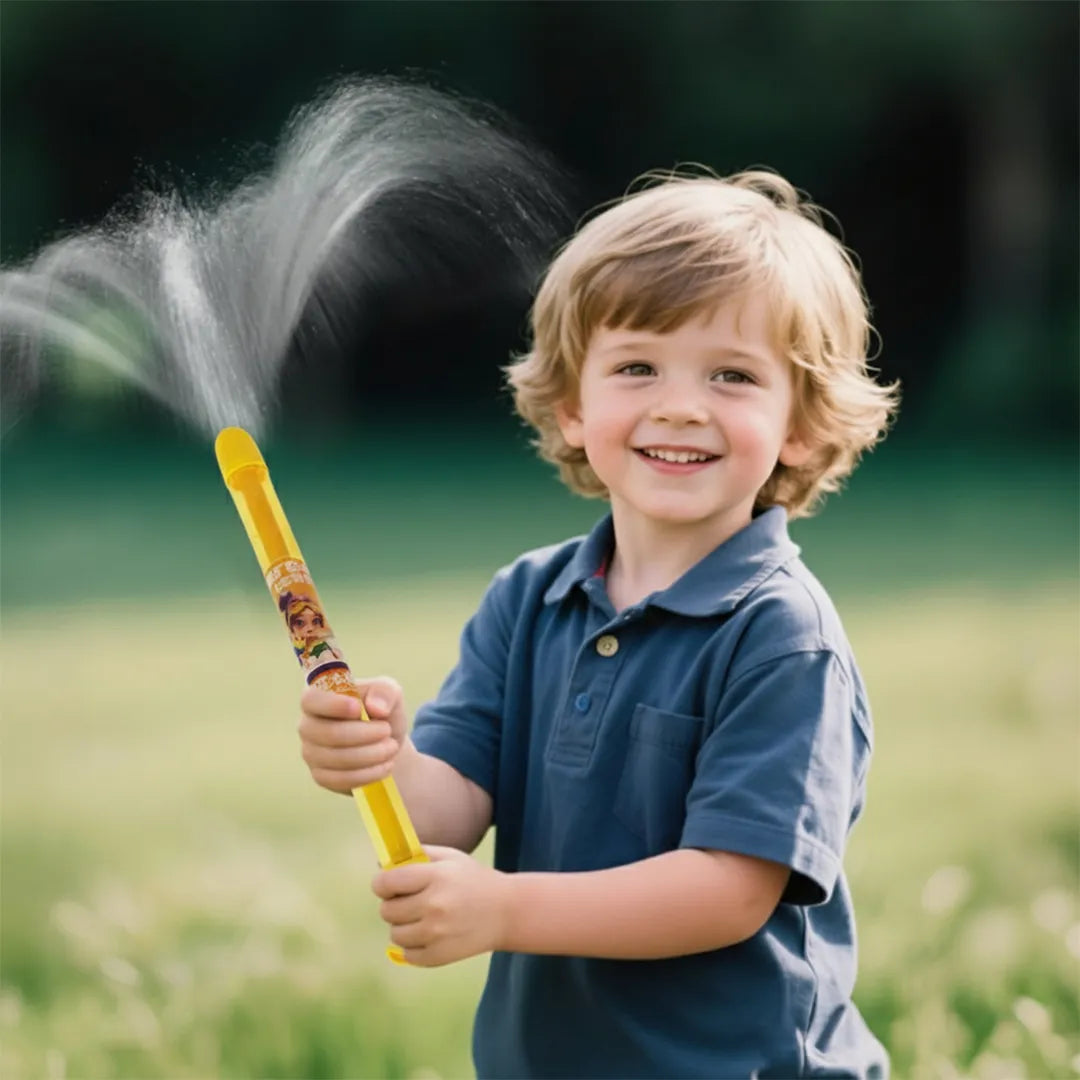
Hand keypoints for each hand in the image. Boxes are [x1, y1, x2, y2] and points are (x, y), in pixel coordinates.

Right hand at [299, 675, 408, 793]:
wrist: (387, 742)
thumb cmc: (382, 711)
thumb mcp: (389, 692)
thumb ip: (384, 691)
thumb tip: (376, 707)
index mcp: (317, 698)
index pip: (311, 699)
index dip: (333, 705)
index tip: (358, 709)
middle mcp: (308, 725)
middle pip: (329, 733)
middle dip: (364, 734)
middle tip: (388, 731)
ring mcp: (311, 753)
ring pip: (337, 758)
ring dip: (371, 754)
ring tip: (392, 747)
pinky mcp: (321, 776)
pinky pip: (341, 779)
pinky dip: (368, 774)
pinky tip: (385, 766)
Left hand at [372, 846, 510, 966]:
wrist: (506, 912)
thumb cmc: (474, 880)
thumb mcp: (451, 857)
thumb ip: (417, 854)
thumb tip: (381, 865)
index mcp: (436, 877)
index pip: (387, 883)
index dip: (382, 883)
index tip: (387, 884)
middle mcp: (434, 906)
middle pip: (387, 911)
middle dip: (393, 904)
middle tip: (408, 901)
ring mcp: (436, 934)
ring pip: (395, 934)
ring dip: (402, 926)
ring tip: (420, 918)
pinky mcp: (439, 956)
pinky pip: (407, 954)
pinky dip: (412, 946)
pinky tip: (428, 934)